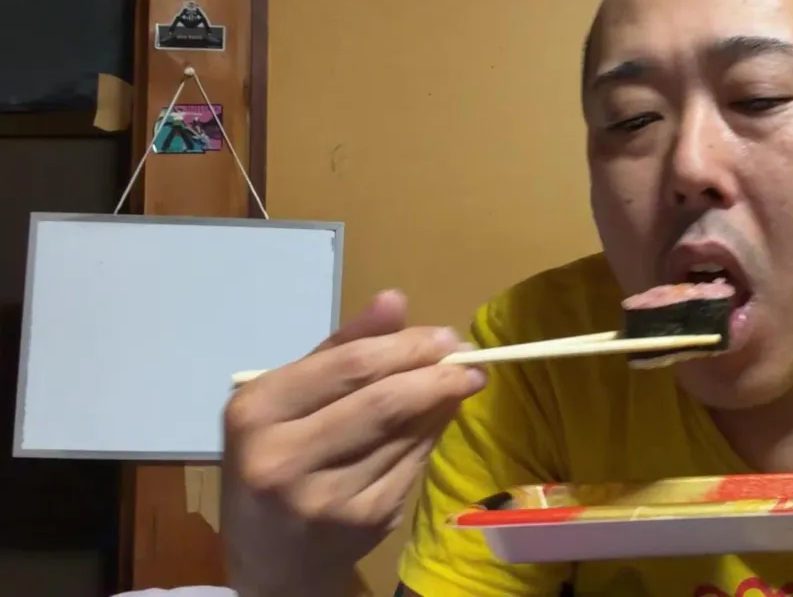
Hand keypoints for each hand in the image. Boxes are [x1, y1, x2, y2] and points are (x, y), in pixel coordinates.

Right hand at [222, 290, 486, 596]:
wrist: (269, 559)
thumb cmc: (275, 458)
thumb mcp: (286, 398)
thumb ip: (341, 348)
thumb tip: (395, 300)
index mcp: (257, 413)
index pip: (349, 367)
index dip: (407, 346)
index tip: (444, 336)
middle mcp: (284, 458)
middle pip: (384, 401)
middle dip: (437, 373)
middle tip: (468, 356)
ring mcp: (327, 497)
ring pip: (406, 432)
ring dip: (444, 401)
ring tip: (462, 380)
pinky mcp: (364, 521)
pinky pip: (414, 463)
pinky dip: (433, 433)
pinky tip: (438, 418)